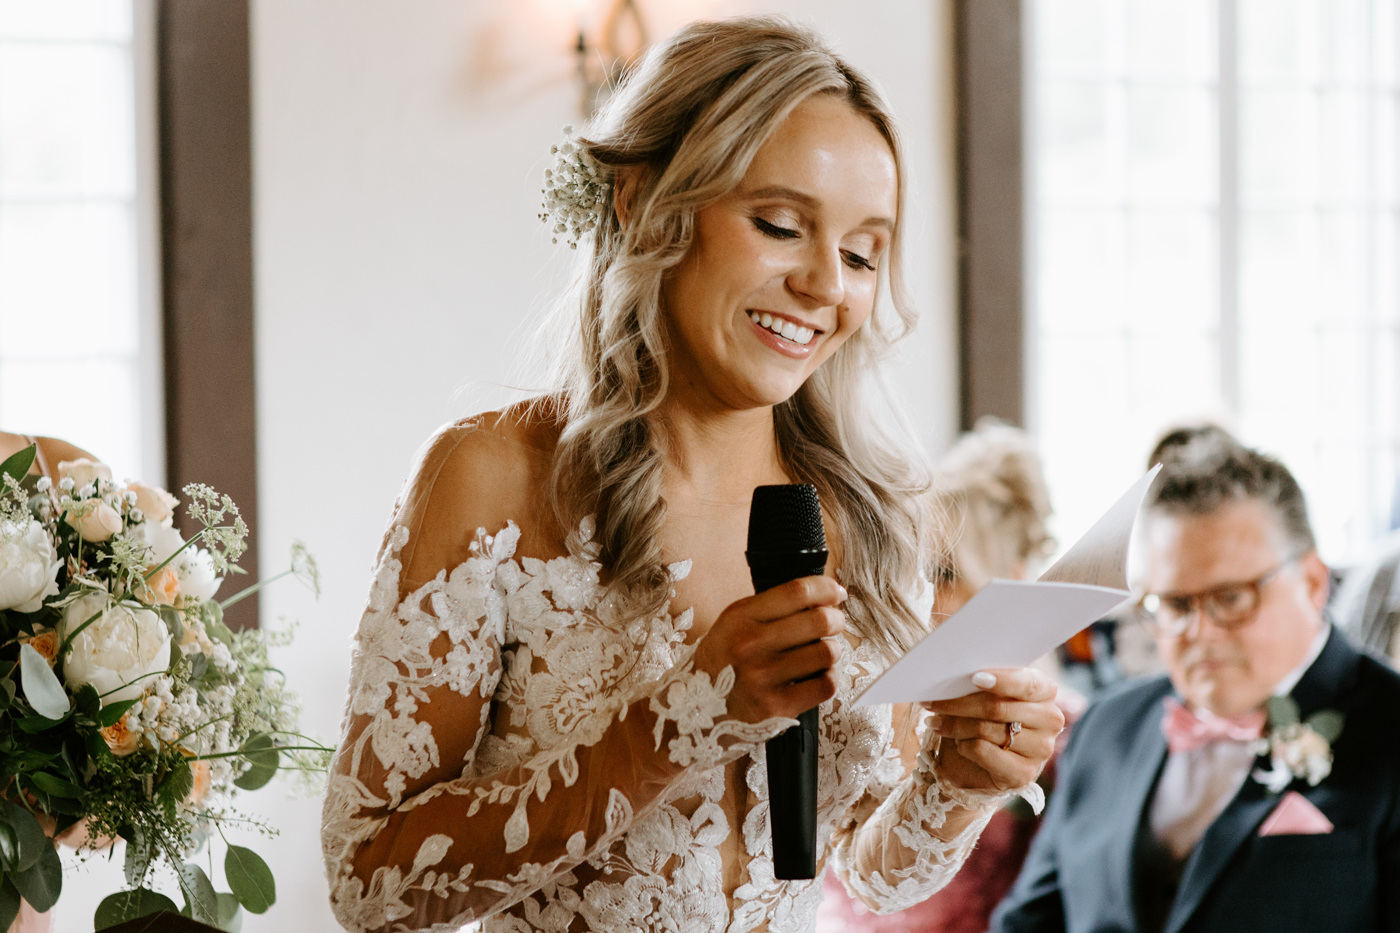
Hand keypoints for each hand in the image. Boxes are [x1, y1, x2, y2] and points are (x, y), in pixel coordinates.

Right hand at [693, 576, 846, 723]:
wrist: (693, 713)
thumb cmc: (720, 665)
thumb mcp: (731, 626)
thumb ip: (769, 610)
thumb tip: (822, 597)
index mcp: (740, 618)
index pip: (797, 591)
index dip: (825, 588)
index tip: (835, 593)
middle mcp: (750, 645)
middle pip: (819, 620)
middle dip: (836, 619)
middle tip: (834, 623)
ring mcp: (764, 678)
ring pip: (826, 653)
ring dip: (831, 650)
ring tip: (821, 653)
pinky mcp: (777, 707)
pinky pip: (825, 685)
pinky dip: (827, 678)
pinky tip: (815, 676)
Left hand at [922, 668, 1063, 792]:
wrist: (980, 762)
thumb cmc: (983, 717)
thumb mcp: (985, 694)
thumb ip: (981, 681)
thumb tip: (953, 672)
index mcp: (1045, 691)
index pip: (1026, 683)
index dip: (1001, 680)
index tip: (974, 677)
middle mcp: (1050, 719)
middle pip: (997, 707)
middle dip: (958, 703)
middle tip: (931, 702)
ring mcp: (1041, 749)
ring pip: (986, 729)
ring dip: (954, 725)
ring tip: (936, 722)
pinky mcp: (1024, 774)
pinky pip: (983, 751)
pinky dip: (963, 745)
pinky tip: (957, 743)